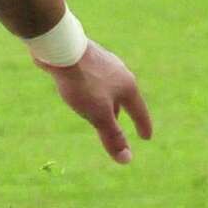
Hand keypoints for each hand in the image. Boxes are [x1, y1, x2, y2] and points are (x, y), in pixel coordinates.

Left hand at [36, 40, 151, 163]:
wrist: (61, 47)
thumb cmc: (83, 83)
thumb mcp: (99, 115)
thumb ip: (112, 136)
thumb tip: (126, 159)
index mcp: (127, 85)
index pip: (139, 111)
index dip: (142, 126)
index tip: (146, 137)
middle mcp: (119, 71)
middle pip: (123, 98)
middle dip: (119, 115)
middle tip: (116, 128)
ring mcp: (102, 62)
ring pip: (107, 87)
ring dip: (105, 101)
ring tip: (96, 111)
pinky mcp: (85, 57)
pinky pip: (93, 78)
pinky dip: (92, 89)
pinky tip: (81, 89)